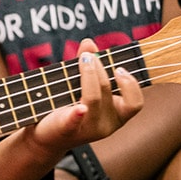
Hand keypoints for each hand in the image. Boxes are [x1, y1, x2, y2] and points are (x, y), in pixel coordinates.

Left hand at [0, 40, 143, 179]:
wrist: (45, 136)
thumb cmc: (69, 107)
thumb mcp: (81, 86)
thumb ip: (87, 64)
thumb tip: (89, 43)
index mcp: (116, 116)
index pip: (135, 103)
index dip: (131, 85)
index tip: (119, 69)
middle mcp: (106, 125)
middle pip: (107, 91)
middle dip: (98, 68)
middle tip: (88, 56)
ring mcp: (87, 130)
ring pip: (93, 99)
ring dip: (88, 74)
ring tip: (82, 60)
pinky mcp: (66, 130)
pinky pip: (73, 121)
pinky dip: (77, 114)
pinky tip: (79, 108)